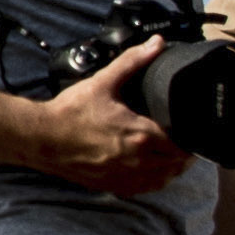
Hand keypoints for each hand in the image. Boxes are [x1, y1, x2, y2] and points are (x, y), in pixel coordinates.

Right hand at [21, 37, 194, 196]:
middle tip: (186, 142)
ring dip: (172, 170)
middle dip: (185, 155)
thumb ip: (133, 62)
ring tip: (173, 158)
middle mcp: (137, 160)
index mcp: (140, 135)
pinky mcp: (111, 185)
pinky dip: (153, 182)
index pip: (181, 144)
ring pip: (163, 181)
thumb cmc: (70, 112)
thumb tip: (156, 44)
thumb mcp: (103, 82)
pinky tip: (151, 172)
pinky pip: (143, 190)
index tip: (192, 131)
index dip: (191, 139)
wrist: (42, 138)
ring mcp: (124, 176)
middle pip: (177, 165)